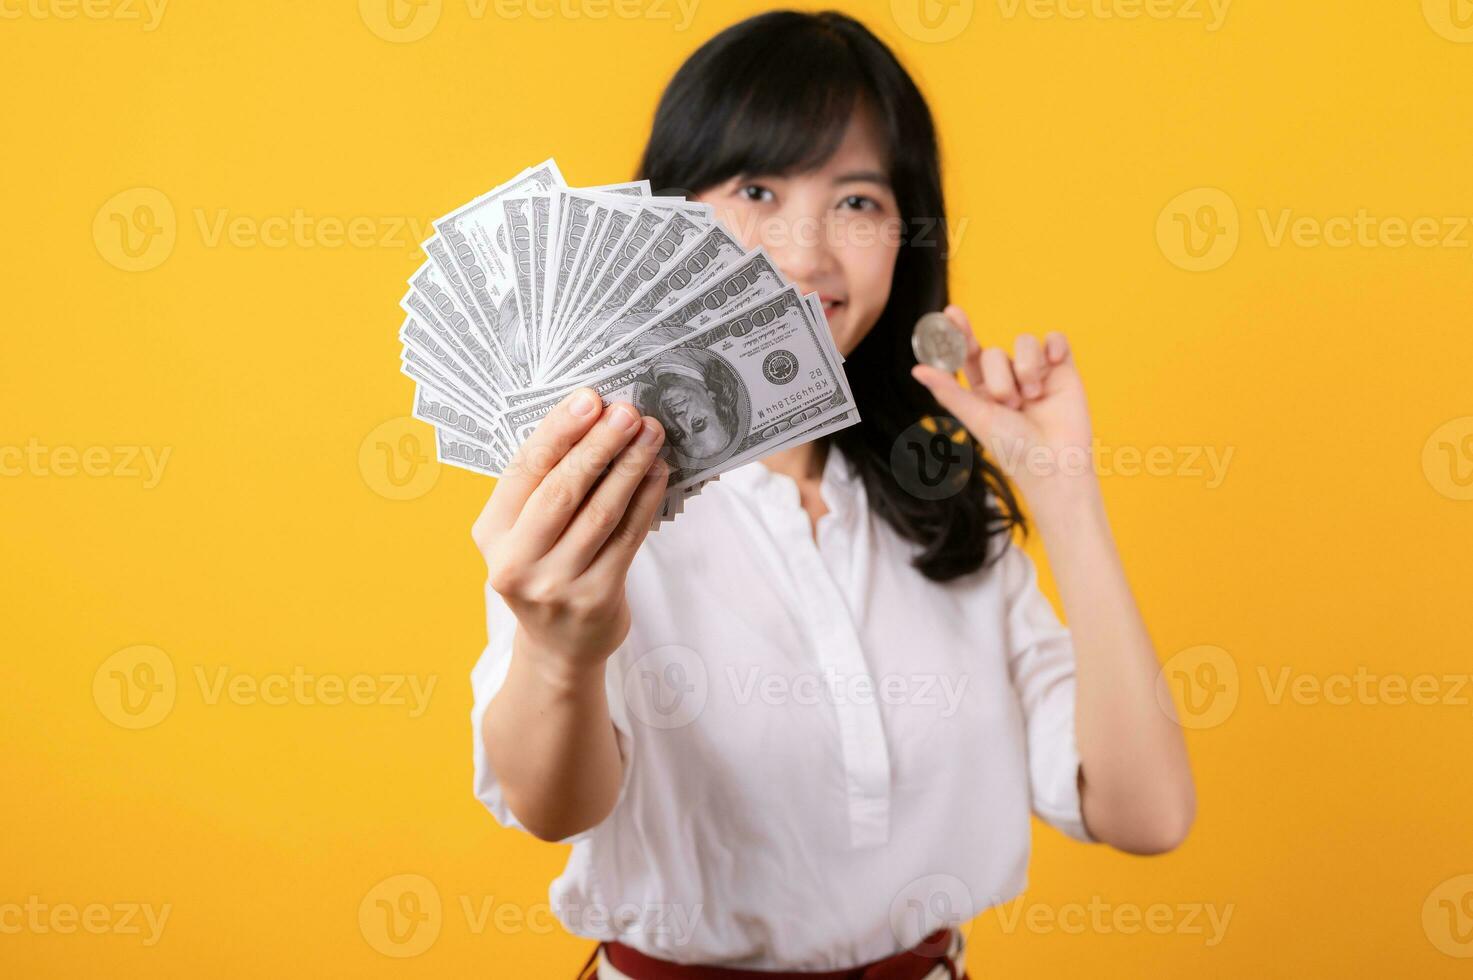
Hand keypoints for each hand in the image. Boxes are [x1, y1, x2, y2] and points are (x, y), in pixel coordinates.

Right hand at [471, 388, 669, 678]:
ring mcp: (556, 584)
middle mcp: (516, 561)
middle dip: (599, 444)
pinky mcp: (595, 598)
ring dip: (629, 466)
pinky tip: (658, 472)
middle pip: (562, 489)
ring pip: (600, 511)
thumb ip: (543, 486)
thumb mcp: (523, 533)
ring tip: (650, 433)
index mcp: (491, 534)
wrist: (559, 648)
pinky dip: (645, 499)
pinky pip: (627, 537)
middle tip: (627, 411)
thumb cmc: (545, 572)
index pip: (525, 470)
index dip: (558, 431)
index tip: (589, 399)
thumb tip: (592, 420)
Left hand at [910, 305, 1096, 505]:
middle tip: (1009, 403)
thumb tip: (916, 370)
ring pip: (1024, 343)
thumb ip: (948, 391)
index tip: (950, 312)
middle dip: (999, 378)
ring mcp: (1035, 371)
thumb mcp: (976, 416)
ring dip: (1027, 369)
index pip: (966, 352)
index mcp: (981, 389)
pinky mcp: (1062, 369)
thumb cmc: (1011, 446)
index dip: (958, 332)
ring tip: (1032, 397)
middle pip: (995, 352)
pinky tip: (1054, 362)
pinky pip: (1054, 339)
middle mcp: (1007, 376)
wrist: (1054, 462)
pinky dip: (1053, 346)